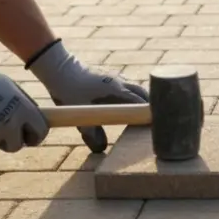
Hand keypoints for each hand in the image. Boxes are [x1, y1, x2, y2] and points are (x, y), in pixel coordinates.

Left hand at [26, 39, 147, 153]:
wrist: (59, 69)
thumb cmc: (69, 90)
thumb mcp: (79, 113)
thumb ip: (91, 132)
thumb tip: (101, 150)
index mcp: (118, 90)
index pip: (143, 103)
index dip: (151, 114)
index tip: (159, 125)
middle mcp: (122, 83)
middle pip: (145, 96)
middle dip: (152, 108)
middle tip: (157, 123)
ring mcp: (118, 79)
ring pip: (138, 91)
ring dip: (143, 102)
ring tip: (146, 118)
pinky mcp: (112, 79)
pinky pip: (130, 88)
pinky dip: (135, 97)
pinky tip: (129, 108)